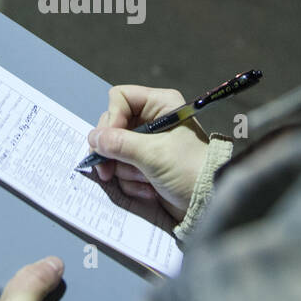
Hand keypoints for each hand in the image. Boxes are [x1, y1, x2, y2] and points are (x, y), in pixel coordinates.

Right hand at [87, 85, 209, 221]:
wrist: (207, 202)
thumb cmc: (189, 170)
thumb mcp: (154, 155)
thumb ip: (120, 144)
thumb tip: (93, 137)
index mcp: (160, 104)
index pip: (120, 98)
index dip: (111, 118)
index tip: (108, 142)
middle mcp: (152, 119)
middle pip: (112, 125)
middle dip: (113, 152)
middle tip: (108, 171)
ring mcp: (147, 142)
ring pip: (114, 150)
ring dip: (126, 171)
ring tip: (145, 181)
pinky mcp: (144, 164)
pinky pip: (122, 167)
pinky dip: (132, 182)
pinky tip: (149, 189)